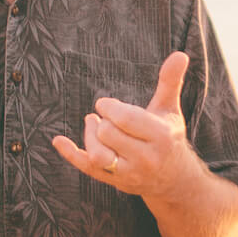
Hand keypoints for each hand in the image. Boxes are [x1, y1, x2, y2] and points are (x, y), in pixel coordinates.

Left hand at [52, 52, 196, 196]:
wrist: (173, 178)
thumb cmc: (168, 136)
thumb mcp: (170, 109)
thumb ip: (170, 82)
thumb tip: (180, 55)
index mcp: (161, 137)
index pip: (126, 119)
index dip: (110, 107)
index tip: (106, 104)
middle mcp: (146, 159)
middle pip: (108, 134)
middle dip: (103, 120)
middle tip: (105, 116)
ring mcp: (129, 174)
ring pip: (97, 154)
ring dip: (89, 136)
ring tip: (93, 124)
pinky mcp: (114, 182)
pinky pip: (87, 169)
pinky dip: (70, 154)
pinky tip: (57, 140)